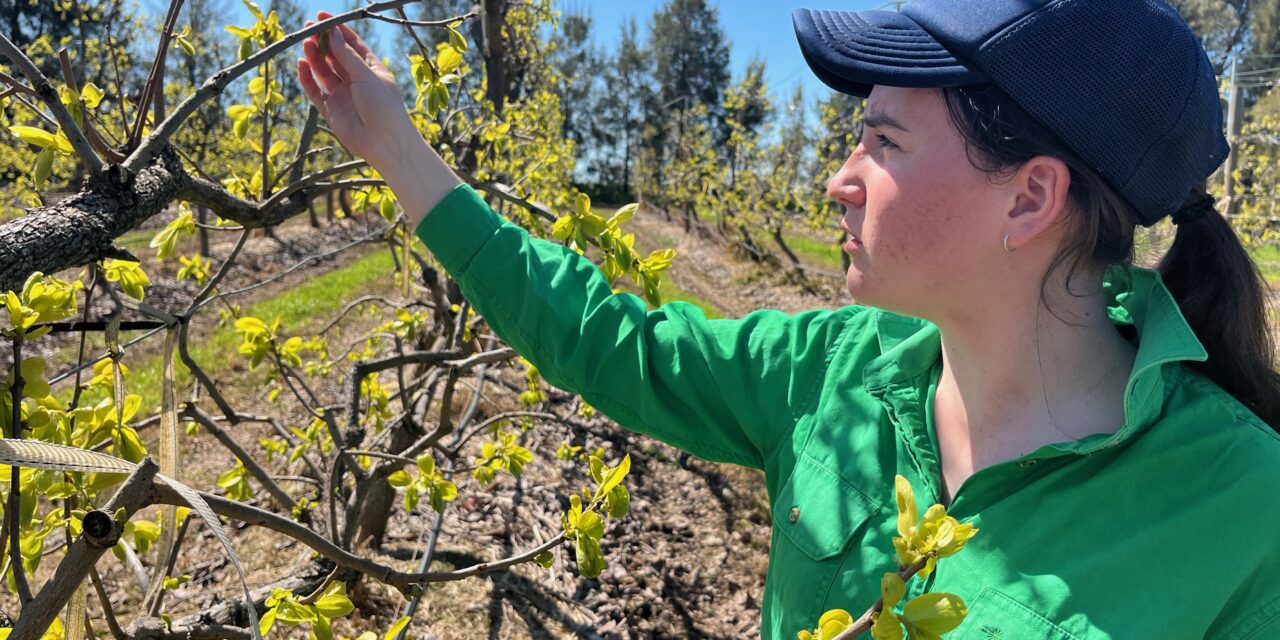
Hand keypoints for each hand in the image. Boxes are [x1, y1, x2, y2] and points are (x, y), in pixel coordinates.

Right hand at [297, 11, 458, 224]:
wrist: (384, 143)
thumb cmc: (383, 107)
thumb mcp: (367, 76)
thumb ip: (347, 56)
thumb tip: (333, 33)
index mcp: (372, 70)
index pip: (353, 45)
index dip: (338, 30)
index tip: (323, 17)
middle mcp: (357, 81)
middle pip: (336, 56)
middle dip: (323, 42)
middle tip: (309, 27)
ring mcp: (343, 95)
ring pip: (324, 71)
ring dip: (314, 57)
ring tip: (305, 42)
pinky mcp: (331, 110)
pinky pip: (315, 90)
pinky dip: (307, 78)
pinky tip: (301, 64)